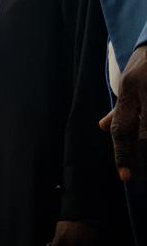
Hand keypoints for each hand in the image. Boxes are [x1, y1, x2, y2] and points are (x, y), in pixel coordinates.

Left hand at [100, 45, 146, 181]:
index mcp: (129, 89)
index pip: (122, 129)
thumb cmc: (145, 64)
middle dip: (142, 161)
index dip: (122, 155)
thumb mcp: (128, 81)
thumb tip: (103, 128)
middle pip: (144, 136)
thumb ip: (119, 108)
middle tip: (142, 180)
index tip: (125, 177)